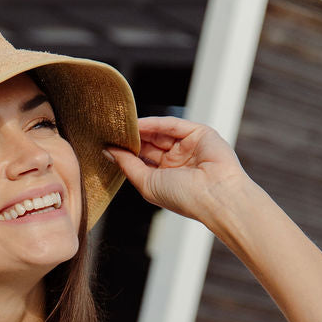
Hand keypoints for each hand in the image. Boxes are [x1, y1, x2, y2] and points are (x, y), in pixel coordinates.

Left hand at [104, 115, 248, 222]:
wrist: (214, 195)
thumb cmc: (183, 198)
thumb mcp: (147, 184)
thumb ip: (128, 166)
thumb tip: (108, 151)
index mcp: (165, 178)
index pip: (142, 160)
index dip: (126, 152)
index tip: (107, 144)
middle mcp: (176, 162)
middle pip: (149, 144)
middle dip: (132, 138)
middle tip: (111, 130)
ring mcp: (188, 146)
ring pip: (160, 133)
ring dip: (141, 130)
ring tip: (121, 125)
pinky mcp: (199, 133)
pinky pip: (173, 125)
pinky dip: (155, 123)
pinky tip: (138, 124)